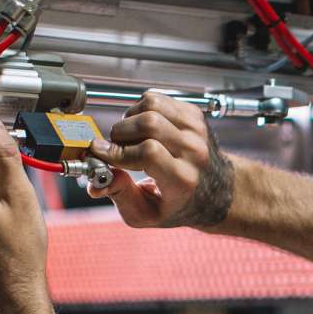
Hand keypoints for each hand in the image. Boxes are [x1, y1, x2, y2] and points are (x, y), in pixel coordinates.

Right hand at [89, 91, 234, 228]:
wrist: (217, 191)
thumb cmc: (180, 204)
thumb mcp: (148, 214)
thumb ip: (121, 197)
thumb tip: (95, 184)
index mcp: (184, 179)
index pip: (147, 152)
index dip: (118, 151)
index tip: (100, 153)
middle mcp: (194, 151)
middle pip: (148, 124)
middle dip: (121, 133)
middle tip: (116, 147)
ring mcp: (196, 129)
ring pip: (151, 104)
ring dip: (130, 118)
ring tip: (130, 137)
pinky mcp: (193, 114)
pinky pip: (157, 99)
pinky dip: (141, 109)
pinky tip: (143, 129)